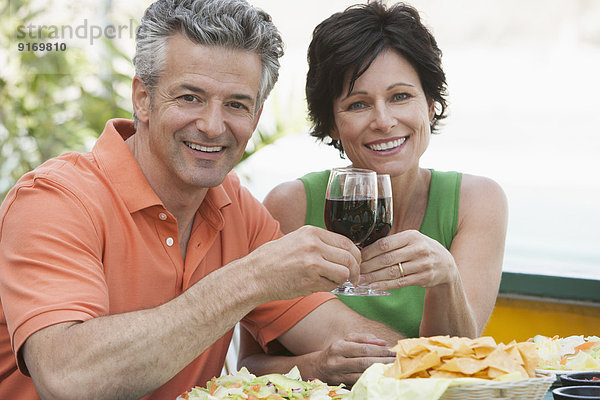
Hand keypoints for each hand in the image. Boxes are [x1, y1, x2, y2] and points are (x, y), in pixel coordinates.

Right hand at [246, 225, 360, 300]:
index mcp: (311, 232)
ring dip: (342, 280)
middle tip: (353, 277)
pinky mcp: (310, 280)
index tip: (355, 263)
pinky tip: (318, 286)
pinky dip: (330, 288)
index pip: (346, 242)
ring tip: (333, 282)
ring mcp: (313, 263)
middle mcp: (314, 245)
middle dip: (355, 270)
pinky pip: (332, 285)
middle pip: (350, 257)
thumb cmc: (271, 259)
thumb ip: (317, 243)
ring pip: (344, 273)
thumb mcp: (295, 239)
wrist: (254, 276)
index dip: (355, 255)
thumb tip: (341, 252)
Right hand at [310, 333, 395, 385]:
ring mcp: (338, 375)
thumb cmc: (336, 352)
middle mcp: (337, 361)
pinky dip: (372, 379)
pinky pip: (359, 382)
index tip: (393, 351)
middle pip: (364, 362)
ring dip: (379, 371)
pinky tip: (381, 376)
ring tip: (392, 368)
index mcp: (338, 347)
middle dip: (383, 361)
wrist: (317, 368)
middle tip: (396, 360)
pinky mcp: (342, 385)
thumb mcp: (346, 340)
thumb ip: (364, 338)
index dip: (380, 351)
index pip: (363, 349)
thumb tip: (382, 342)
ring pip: (363, 374)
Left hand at [359, 230, 457, 290]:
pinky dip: (385, 285)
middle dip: (368, 266)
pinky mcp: (424, 278)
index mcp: (412, 236)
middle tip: (356, 271)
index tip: (357, 257)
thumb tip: (364, 248)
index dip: (369, 252)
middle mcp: (418, 249)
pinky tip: (374, 286)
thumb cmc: (421, 250)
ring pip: (392, 272)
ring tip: (361, 280)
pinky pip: (400, 283)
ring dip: (374, 277)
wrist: (445, 264)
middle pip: (387, 259)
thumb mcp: (411, 240)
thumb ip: (393, 243)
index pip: (385, 244)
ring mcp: (422, 264)